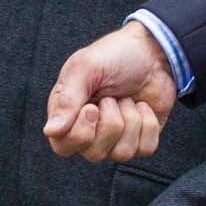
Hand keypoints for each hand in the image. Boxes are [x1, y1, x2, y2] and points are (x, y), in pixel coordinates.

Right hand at [42, 21, 177, 162]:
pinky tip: (143, 106)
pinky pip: (145, 149)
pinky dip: (148, 124)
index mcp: (67, 116)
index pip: (63, 147)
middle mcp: (90, 132)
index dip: (82, 131)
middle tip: (112, 98)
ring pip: (121, 154)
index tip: (92, 106)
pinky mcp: (141, 137)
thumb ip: (67, 99)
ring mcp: (116, 137)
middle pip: (94, 154)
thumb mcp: (85, 68)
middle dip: (111, 123)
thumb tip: (51, 132)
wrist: (153, 51)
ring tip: (127, 99)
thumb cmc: (113, 56)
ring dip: (131, 120)